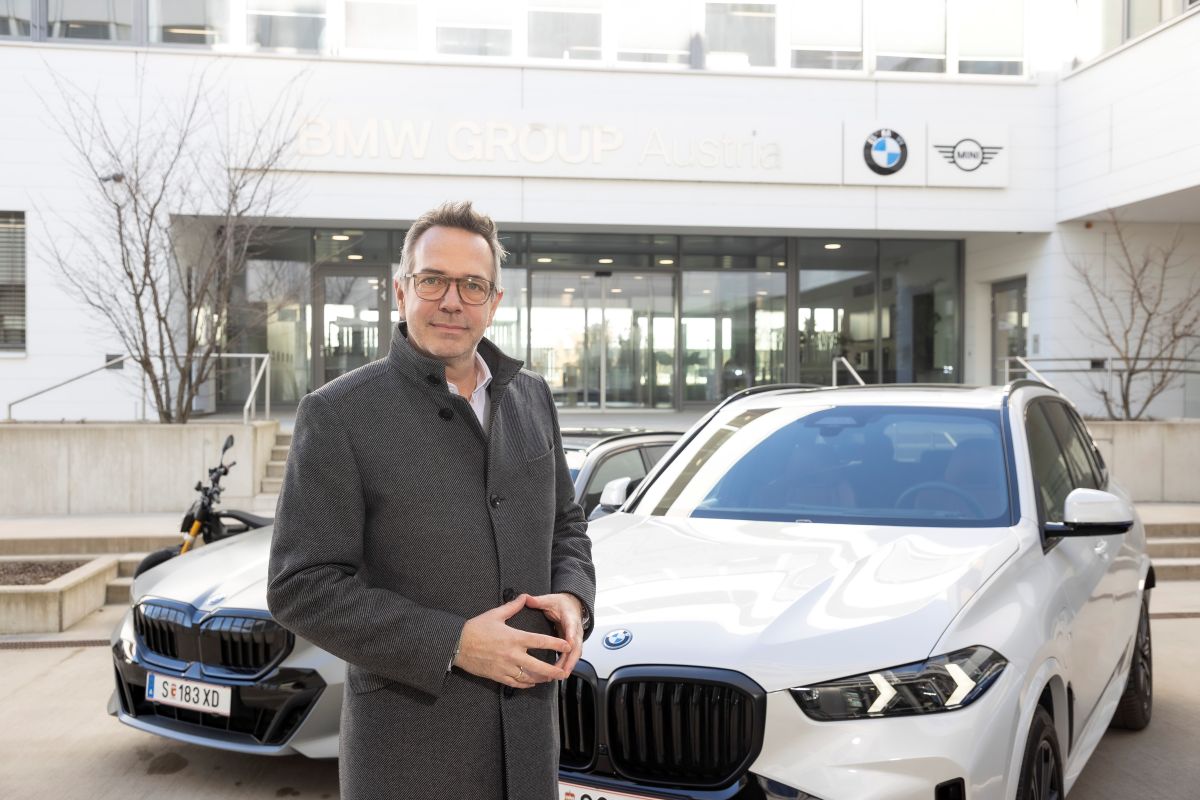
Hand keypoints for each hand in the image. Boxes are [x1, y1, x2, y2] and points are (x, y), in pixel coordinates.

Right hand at [453, 594, 570, 688]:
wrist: (457, 645)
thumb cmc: (475, 628)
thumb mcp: (495, 614)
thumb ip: (513, 606)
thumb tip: (525, 596)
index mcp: (514, 638)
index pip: (540, 641)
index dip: (556, 644)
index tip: (567, 645)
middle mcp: (512, 654)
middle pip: (538, 666)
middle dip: (553, 671)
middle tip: (563, 673)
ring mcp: (505, 667)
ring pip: (528, 677)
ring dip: (541, 679)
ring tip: (550, 679)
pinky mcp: (498, 676)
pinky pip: (516, 683)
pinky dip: (526, 684)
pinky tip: (532, 683)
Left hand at [524, 593, 584, 676]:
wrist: (572, 605)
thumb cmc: (561, 604)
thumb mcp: (550, 600)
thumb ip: (538, 601)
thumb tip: (527, 598)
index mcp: (570, 617)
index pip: (571, 627)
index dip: (570, 635)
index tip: (568, 644)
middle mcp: (575, 630)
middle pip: (576, 646)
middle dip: (570, 659)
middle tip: (564, 670)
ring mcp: (575, 638)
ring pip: (575, 654)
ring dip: (568, 665)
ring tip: (559, 676)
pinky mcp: (572, 644)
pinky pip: (571, 656)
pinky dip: (566, 665)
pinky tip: (558, 674)